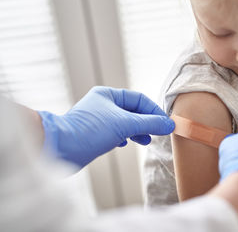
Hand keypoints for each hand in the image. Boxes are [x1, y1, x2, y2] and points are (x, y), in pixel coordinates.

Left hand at [38, 86, 174, 167]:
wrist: (61, 149)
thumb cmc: (89, 131)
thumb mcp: (125, 124)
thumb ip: (149, 123)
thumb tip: (169, 124)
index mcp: (108, 95)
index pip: (139, 99)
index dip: (154, 111)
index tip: (165, 123)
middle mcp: (103, 104)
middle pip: (133, 111)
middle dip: (147, 122)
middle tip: (158, 133)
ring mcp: (98, 119)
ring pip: (125, 122)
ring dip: (138, 131)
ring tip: (146, 140)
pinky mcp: (94, 133)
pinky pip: (116, 132)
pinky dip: (125, 137)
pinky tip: (126, 144)